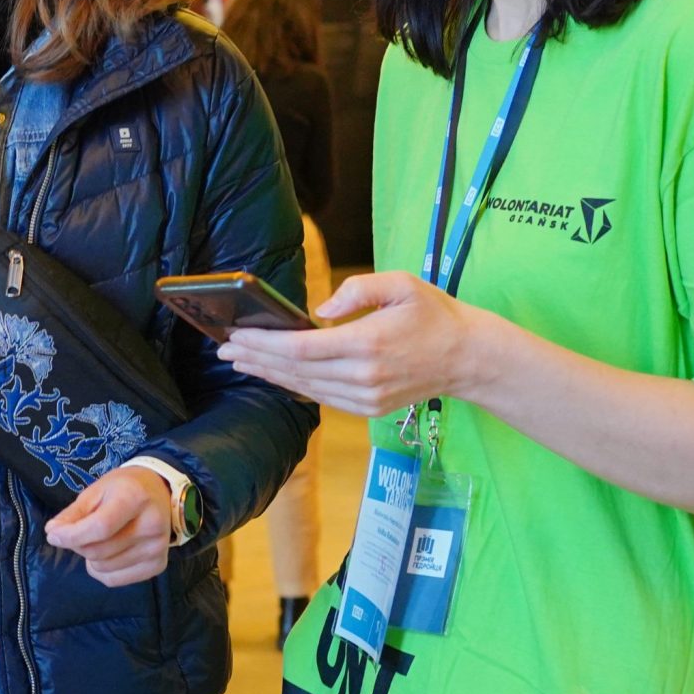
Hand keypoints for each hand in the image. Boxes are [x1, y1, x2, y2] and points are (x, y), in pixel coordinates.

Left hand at [43, 465, 175, 585]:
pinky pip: (114, 580)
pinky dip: (102, 571)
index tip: (53, 536)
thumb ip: (73, 514)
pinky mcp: (158, 565)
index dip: (72, 536)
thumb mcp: (95, 491)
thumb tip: (52, 533)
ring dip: (90, 558)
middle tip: (80, 532)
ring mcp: (158, 548)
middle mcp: (152, 525)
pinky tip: (108, 554)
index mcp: (135, 498)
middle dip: (79, 545)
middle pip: (99, 551)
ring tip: (99, 540)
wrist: (159, 493)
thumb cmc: (122, 489)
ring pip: (104, 568)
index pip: (100, 527)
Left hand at [218, 269, 495, 416]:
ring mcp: (365, 398)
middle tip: (224, 349)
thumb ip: (358, 289)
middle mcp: (363, 376)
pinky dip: (293, 386)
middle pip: (296, 370)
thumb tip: (320, 310)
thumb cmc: (433, 314)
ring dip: (269, 374)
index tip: (237, 335)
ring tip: (240, 361)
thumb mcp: (402, 284)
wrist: (468, 358)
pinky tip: (274, 375)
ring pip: (304, 388)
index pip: (302, 347)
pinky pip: (320, 398)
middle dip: (256, 359)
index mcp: (368, 344)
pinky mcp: (368, 409)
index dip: (265, 343)